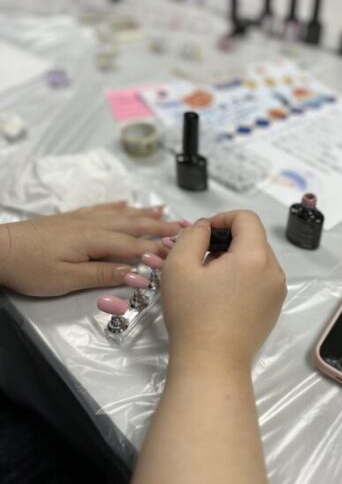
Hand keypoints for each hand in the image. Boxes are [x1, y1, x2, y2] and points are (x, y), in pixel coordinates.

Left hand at [0, 201, 178, 295]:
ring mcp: (82, 219)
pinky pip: (101, 209)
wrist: (0, 249)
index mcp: (95, 240)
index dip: (157, 251)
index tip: (178, 254)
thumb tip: (134, 273)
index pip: (134, 246)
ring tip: (163, 211)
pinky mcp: (72, 219)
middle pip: (132, 225)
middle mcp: (93, 225)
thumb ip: (102, 274)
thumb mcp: (67, 279)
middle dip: (158, 227)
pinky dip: (117, 206)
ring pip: (120, 215)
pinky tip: (125, 204)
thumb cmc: (31, 268)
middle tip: (181, 227)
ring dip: (143, 214)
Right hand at [161, 211, 286, 369]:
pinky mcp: (273, 308)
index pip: (246, 218)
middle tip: (199, 259)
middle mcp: (274, 271)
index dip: (221, 218)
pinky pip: (259, 279)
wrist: (211, 364)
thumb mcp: (180, 266)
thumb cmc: (193, 315)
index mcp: (255, 256)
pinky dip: (241, 277)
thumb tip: (205, 228)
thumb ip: (193, 235)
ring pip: (255, 259)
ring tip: (207, 279)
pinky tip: (220, 296)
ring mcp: (277, 292)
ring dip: (232, 259)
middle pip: (252, 238)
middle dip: (225, 241)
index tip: (201, 235)